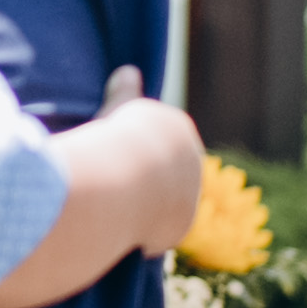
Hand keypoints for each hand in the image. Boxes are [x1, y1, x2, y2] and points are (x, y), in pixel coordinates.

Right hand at [91, 82, 206, 257]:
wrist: (127, 177)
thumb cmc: (116, 140)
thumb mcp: (116, 110)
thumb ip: (123, 94)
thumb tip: (128, 70)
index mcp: (178, 131)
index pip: (162, 144)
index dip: (138, 153)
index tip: (117, 160)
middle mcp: (193, 164)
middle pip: (168, 177)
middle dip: (147, 184)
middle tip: (113, 187)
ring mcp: (190, 197)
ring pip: (164, 206)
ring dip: (146, 212)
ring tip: (115, 211)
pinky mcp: (180, 228)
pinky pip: (159, 234)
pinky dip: (143, 236)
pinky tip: (120, 233)